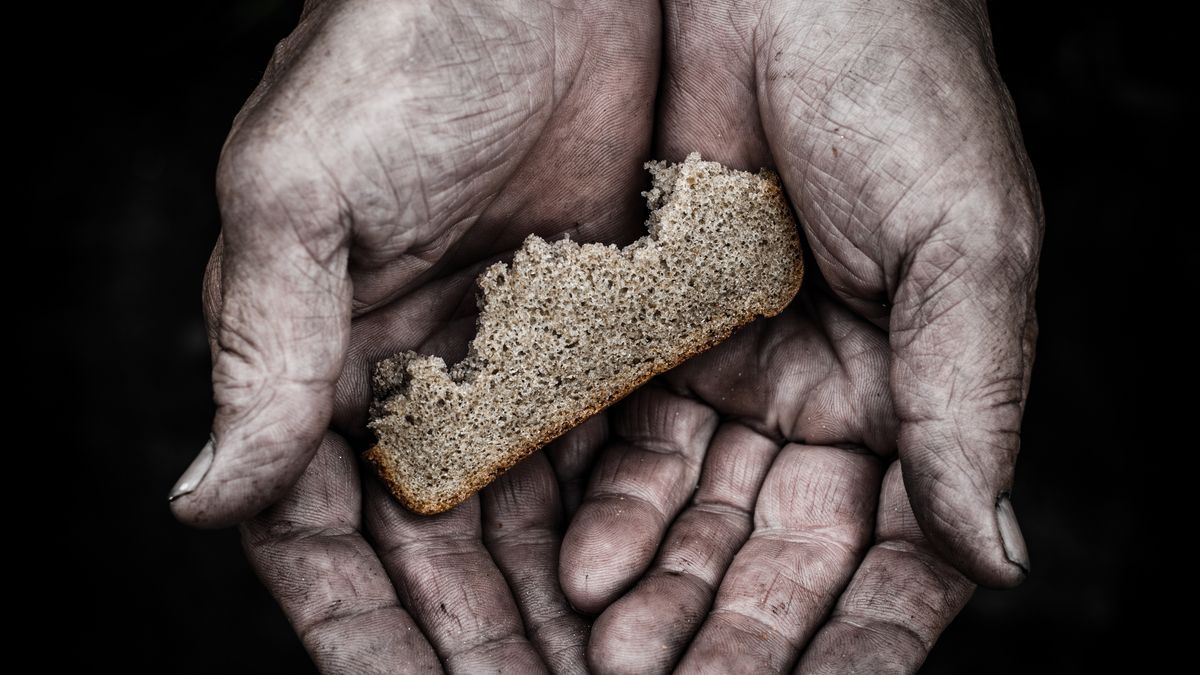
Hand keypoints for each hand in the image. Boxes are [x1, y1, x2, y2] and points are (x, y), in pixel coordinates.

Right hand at [171, 0, 657, 669]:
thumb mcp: (304, 194)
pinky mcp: (607, 338)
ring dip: (558, 618)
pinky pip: (618, 462)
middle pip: (442, 559)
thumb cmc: (400, 50)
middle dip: (478, 647)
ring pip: (533, 531)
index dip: (361, 636)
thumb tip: (203, 500)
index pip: (328, 539)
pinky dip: (629, 538)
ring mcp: (519, 367)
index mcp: (326, 363)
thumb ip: (264, 351)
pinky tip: (651, 599)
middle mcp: (420, 381)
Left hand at [558, 0, 1040, 670]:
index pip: (904, 548)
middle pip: (786, 553)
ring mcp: (737, 371)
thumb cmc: (898, 80)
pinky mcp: (650, 336)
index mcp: (923, 384)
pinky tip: (585, 572)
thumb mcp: (965, 242)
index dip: (872, 636)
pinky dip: (612, 516)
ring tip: (617, 663)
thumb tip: (998, 555)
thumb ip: (970, 401)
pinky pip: (627, 451)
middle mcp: (829, 393)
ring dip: (665, 599)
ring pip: (701, 521)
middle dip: (742, 636)